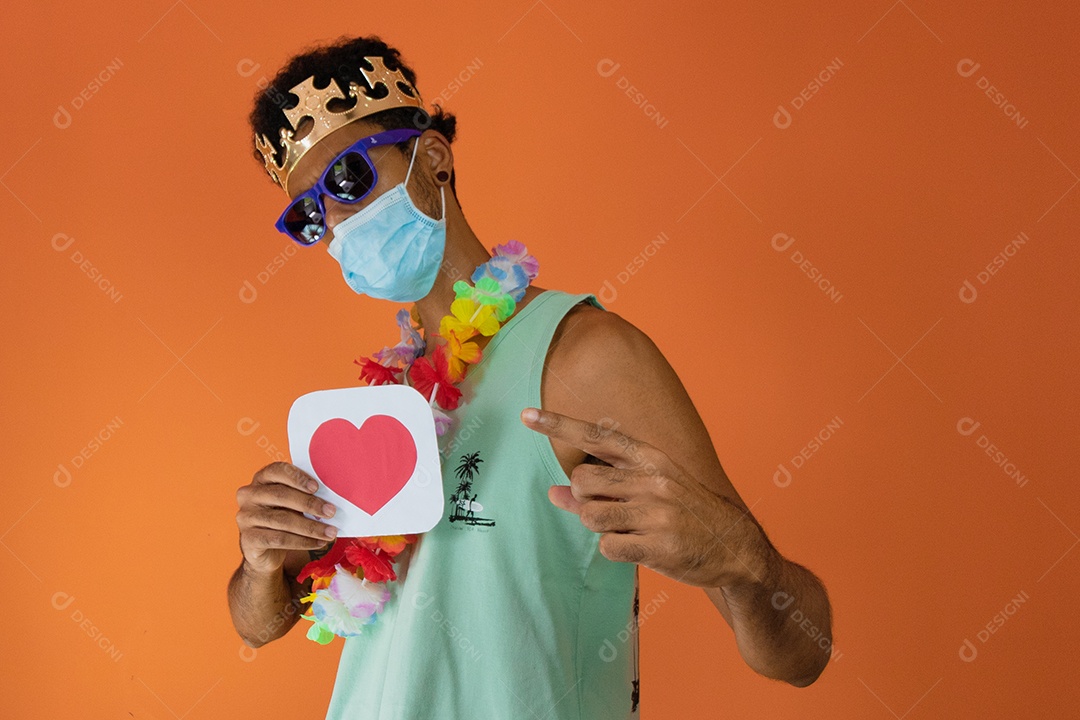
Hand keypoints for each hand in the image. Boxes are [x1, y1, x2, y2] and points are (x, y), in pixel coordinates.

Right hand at [235, 461, 338, 574]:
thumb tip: (331, 500)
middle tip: (331, 511)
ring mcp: (246, 517)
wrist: (263, 550)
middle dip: (309, 504)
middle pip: (281, 495)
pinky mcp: (248, 539)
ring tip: (330, 532)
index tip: (316, 487)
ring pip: (282, 520)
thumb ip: (303, 495)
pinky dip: (303, 542)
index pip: (277, 471)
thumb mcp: (291, 503)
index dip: (297, 478)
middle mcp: (249, 495)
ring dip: (311, 527)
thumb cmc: (282, 518)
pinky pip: (279, 539)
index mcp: (261, 479)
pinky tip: (319, 543)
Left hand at [520, 408, 764, 588]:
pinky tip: (638, 548)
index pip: (597, 435)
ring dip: (598, 526)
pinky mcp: (659, 546)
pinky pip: (607, 547)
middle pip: (583, 480)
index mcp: (652, 458)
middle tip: (609, 508)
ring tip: (627, 529)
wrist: (736, 548)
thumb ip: (602, 489)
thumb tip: (553, 492)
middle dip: (584, 498)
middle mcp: (653, 480)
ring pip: (590, 515)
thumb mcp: (651, 490)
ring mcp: (657, 513)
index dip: (559, 424)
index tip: (526, 415)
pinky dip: (614, 550)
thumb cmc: (685, 515)